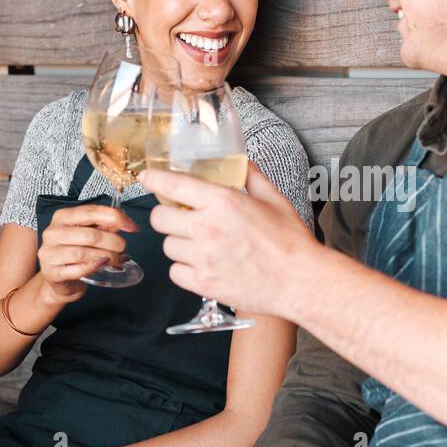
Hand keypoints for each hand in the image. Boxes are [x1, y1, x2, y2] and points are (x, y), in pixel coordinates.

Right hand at [37, 203, 138, 302]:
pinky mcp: (51, 272)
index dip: (115, 218)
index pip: (90, 212)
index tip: (132, 227)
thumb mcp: (90, 234)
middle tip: (122, 248)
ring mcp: (49, 253)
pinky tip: (102, 265)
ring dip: (106, 256)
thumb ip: (105, 226)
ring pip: (84, 253)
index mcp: (63, 217)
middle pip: (91, 235)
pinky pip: (76, 270)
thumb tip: (124, 220)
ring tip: (115, 258)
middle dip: (113, 242)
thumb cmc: (77, 251)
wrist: (61, 278)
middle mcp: (53, 232)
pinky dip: (93, 267)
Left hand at [140, 161, 316, 317]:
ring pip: (168, 247)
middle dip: (168, 216)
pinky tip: (203, 265)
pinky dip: (185, 269)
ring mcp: (203, 258)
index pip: (173, 184)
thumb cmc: (290, 242)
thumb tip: (242, 162)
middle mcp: (207, 228)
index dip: (154, 179)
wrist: (299, 281)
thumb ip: (252, 177)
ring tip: (200, 246)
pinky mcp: (204, 283)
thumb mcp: (274, 200)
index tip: (147, 178)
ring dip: (179, 244)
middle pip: (160, 218)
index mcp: (223, 202)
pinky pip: (176, 272)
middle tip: (182, 219)